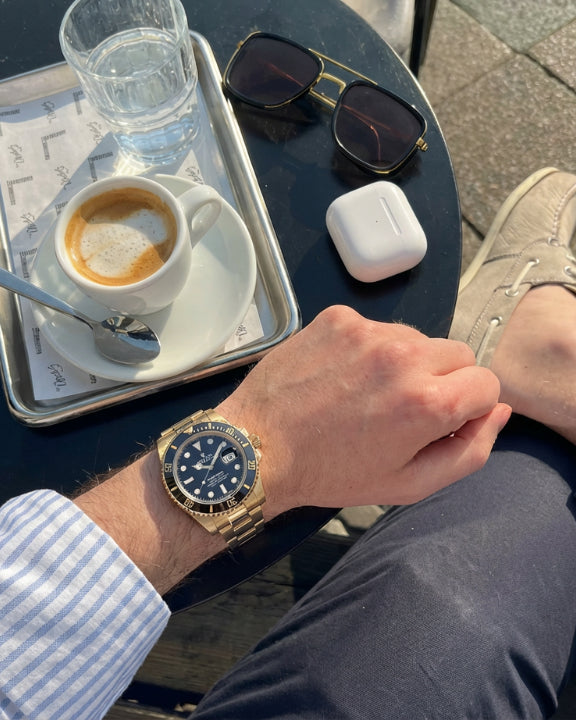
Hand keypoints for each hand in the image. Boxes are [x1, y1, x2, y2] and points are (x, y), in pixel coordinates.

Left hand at [217, 305, 509, 515]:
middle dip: (444, 381)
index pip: (488, 382)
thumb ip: (469, 451)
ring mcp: (368, 330)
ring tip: (368, 393)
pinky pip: (378, 327)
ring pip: (418, 338)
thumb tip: (498, 411)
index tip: (442, 422)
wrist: (258, 448)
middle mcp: (403, 355)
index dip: (470, 407)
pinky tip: (344, 376)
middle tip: (404, 410)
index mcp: (427, 400)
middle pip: (459, 354)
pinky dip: (371, 349)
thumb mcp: (410, 484)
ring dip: (408, 362)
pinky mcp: (339, 317)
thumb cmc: (332, 473)